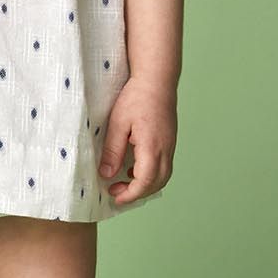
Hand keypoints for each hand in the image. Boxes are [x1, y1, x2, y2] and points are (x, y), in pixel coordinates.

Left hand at [97, 77, 176, 203]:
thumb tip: (107, 174)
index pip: (144, 182)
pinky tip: (135, 168)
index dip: (130, 195)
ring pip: (164, 176)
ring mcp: (170, 145)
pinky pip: (164, 166)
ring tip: (125, 183)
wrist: (157, 80)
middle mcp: (165, 150)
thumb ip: (112, 151)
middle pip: (157, 183)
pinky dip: (152, 174)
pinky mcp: (170, 141)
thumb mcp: (117, 124)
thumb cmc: (136, 98)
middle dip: (137, 193)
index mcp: (152, 147)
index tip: (115, 197)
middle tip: (115, 191)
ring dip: (146, 185)